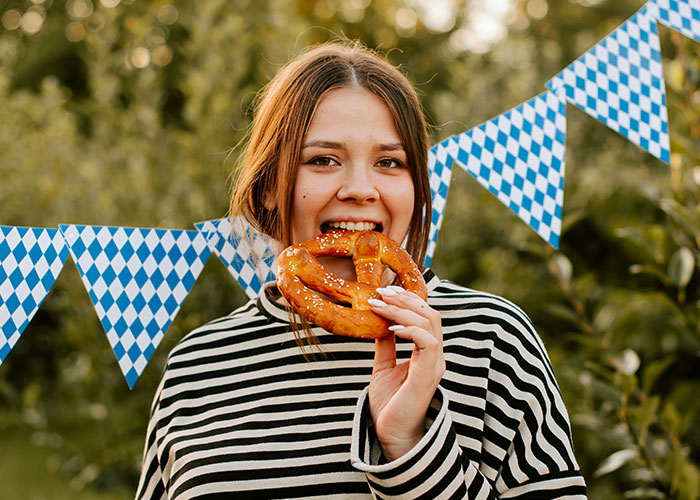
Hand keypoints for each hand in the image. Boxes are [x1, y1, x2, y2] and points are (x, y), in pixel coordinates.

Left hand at [367, 286, 445, 461]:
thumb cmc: (390, 404)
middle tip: (380, 292)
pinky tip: (390, 329)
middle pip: (429, 314)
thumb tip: (378, 321)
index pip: (424, 316)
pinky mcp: (427, 376)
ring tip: (379, 306)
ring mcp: (434, 365)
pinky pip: (427, 343)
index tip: (383, 291)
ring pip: (429, 324)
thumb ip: (385, 345)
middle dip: (405, 299)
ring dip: (403, 310)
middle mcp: (435, 356)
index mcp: (426, 352)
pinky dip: (410, 330)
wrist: (390, 434)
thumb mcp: (383, 366)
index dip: (407, 300)